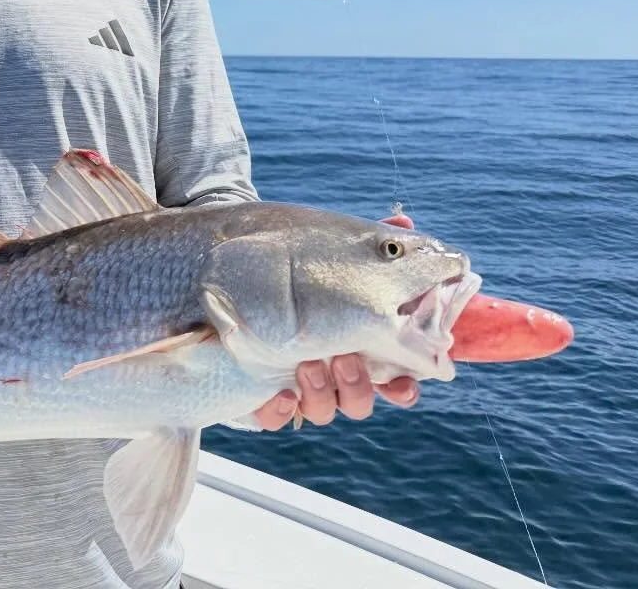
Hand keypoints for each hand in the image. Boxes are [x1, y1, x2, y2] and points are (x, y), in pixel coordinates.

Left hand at [249, 210, 421, 430]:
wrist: (234, 273)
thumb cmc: (297, 268)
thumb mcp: (331, 252)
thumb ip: (369, 241)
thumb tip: (401, 222)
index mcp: (357, 346)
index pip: (393, 381)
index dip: (403, 388)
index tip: (403, 382)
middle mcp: (331, 373)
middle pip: (358, 402)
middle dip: (357, 386)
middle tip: (345, 356)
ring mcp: (297, 384)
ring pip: (322, 411)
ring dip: (322, 392)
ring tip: (308, 363)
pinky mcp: (261, 391)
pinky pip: (275, 417)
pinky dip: (280, 409)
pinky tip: (280, 392)